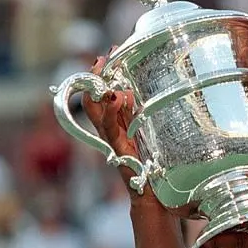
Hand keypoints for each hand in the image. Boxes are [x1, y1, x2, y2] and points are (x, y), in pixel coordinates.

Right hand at [81, 48, 155, 200]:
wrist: (152, 194)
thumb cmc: (153, 165)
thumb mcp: (149, 133)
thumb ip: (141, 115)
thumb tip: (136, 91)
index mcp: (119, 124)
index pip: (104, 94)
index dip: (103, 74)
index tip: (110, 53)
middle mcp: (111, 130)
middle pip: (94, 98)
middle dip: (94, 77)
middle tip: (102, 57)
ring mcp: (113, 139)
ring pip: (96, 110)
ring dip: (99, 88)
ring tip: (104, 69)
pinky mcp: (119, 149)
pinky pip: (111, 127)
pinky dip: (112, 111)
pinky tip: (117, 96)